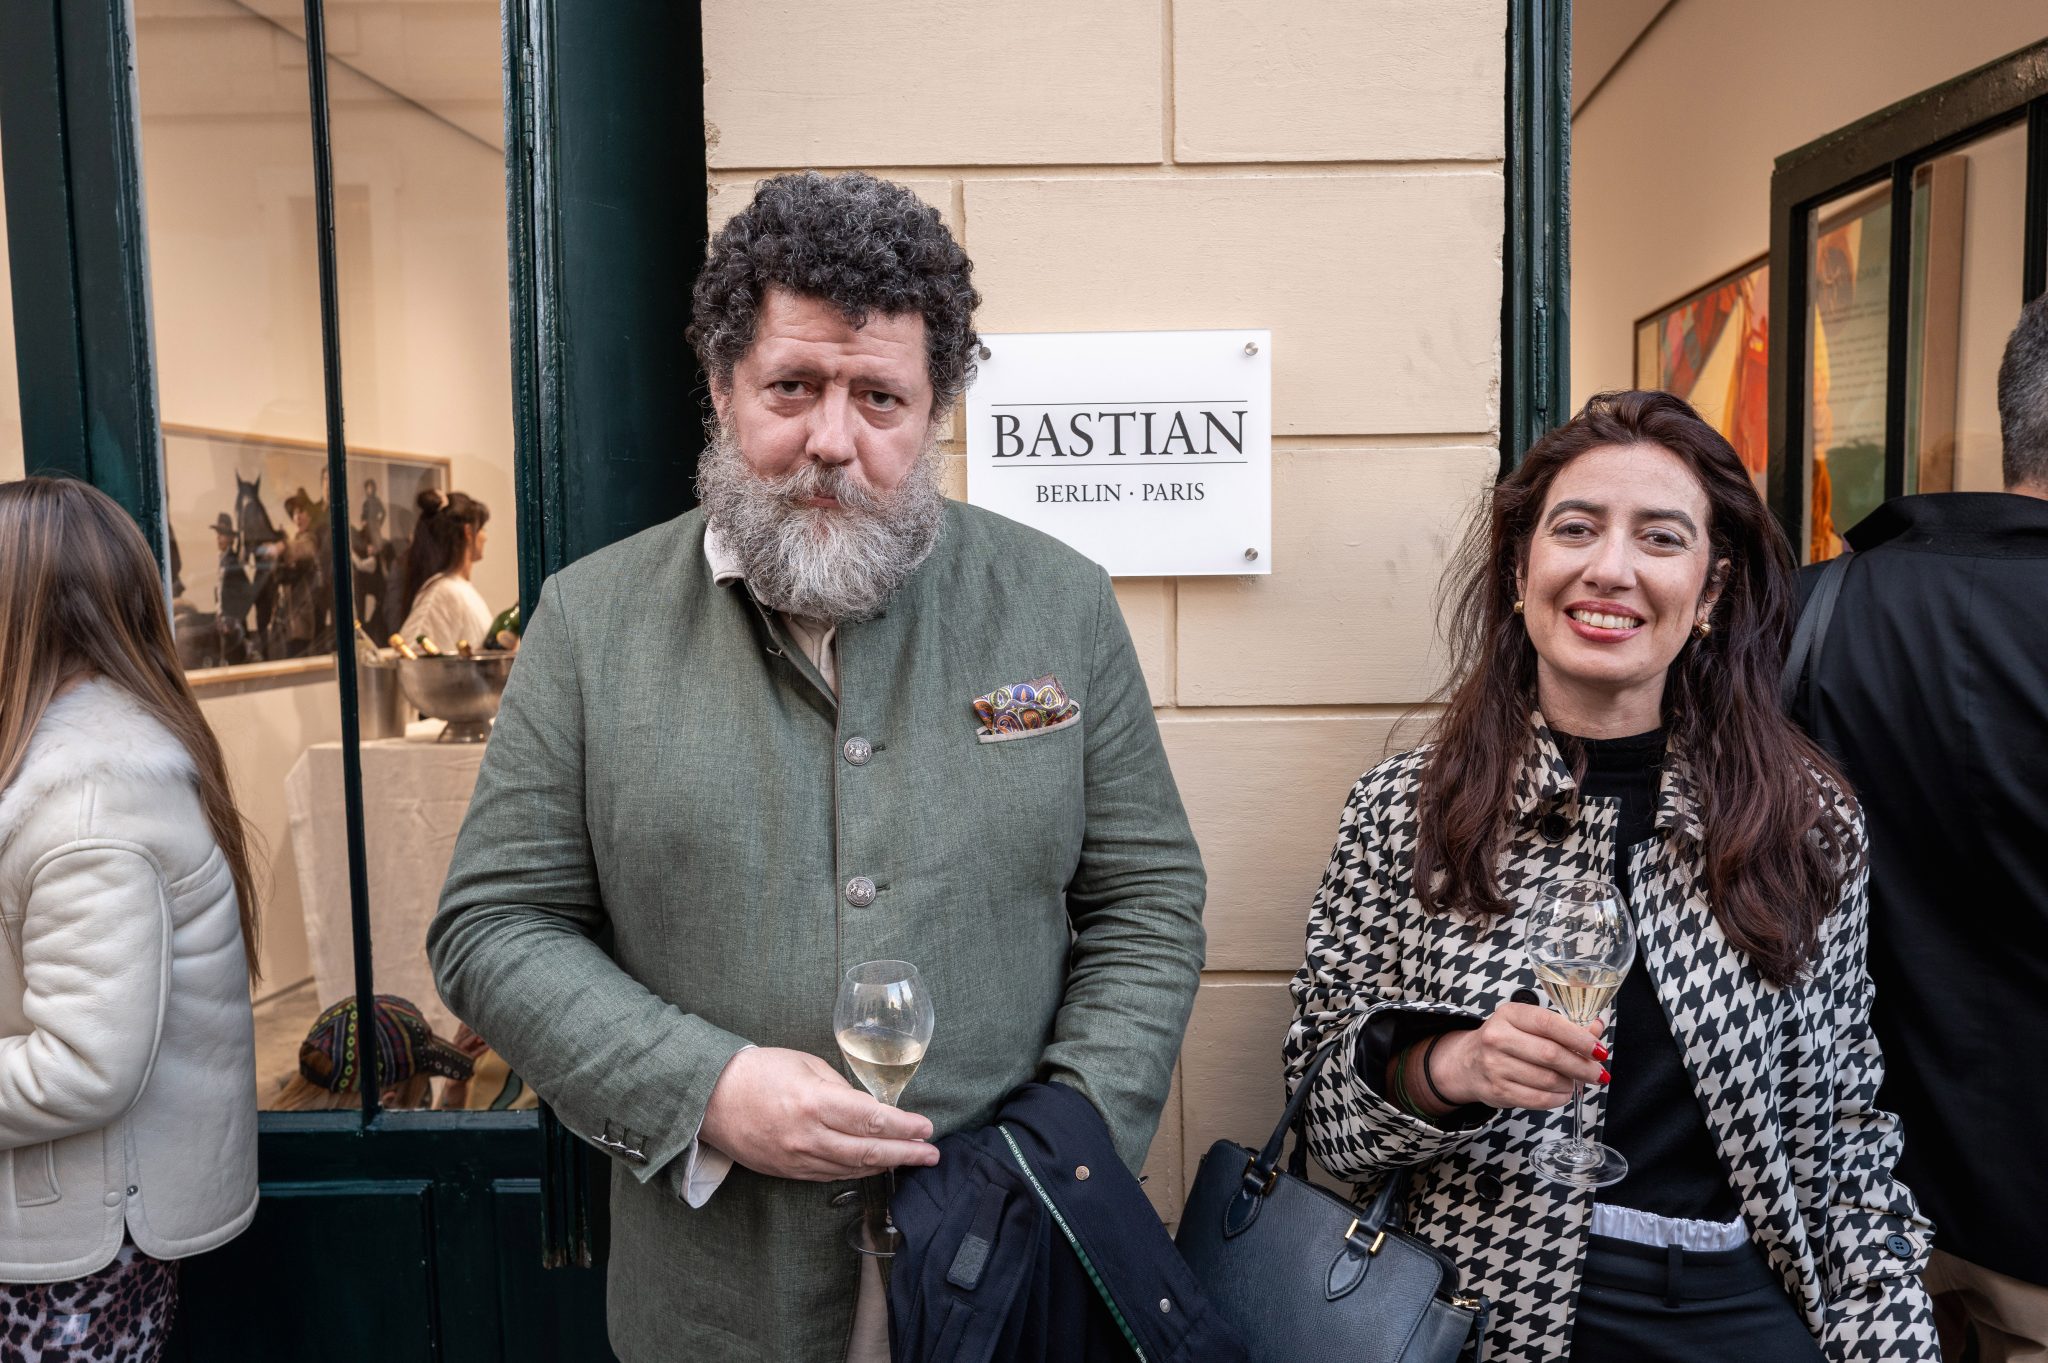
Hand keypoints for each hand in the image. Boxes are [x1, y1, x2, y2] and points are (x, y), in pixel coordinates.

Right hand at [699, 1047, 939, 1180]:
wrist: (709, 1098)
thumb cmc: (758, 1071)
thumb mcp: (805, 1064)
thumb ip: (840, 1088)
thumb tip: (868, 1107)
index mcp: (813, 1102)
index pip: (870, 1120)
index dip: (903, 1126)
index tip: (926, 1127)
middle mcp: (808, 1136)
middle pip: (867, 1152)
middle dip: (905, 1153)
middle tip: (931, 1154)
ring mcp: (797, 1159)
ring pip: (851, 1169)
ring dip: (885, 1166)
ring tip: (912, 1160)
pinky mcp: (787, 1172)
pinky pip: (831, 1176)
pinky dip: (858, 1172)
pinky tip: (875, 1166)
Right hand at [1429, 1004, 1607, 1110]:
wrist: (1467, 1063)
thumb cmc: (1505, 1041)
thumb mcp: (1528, 1024)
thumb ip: (1564, 1026)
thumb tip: (1597, 1030)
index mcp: (1509, 1014)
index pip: (1549, 1023)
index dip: (1579, 1038)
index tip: (1599, 1050)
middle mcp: (1498, 1038)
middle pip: (1551, 1054)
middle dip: (1582, 1066)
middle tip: (1597, 1073)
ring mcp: (1495, 1066)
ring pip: (1547, 1080)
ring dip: (1570, 1084)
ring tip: (1575, 1081)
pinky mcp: (1497, 1091)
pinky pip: (1539, 1099)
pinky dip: (1558, 1099)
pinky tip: (1562, 1093)